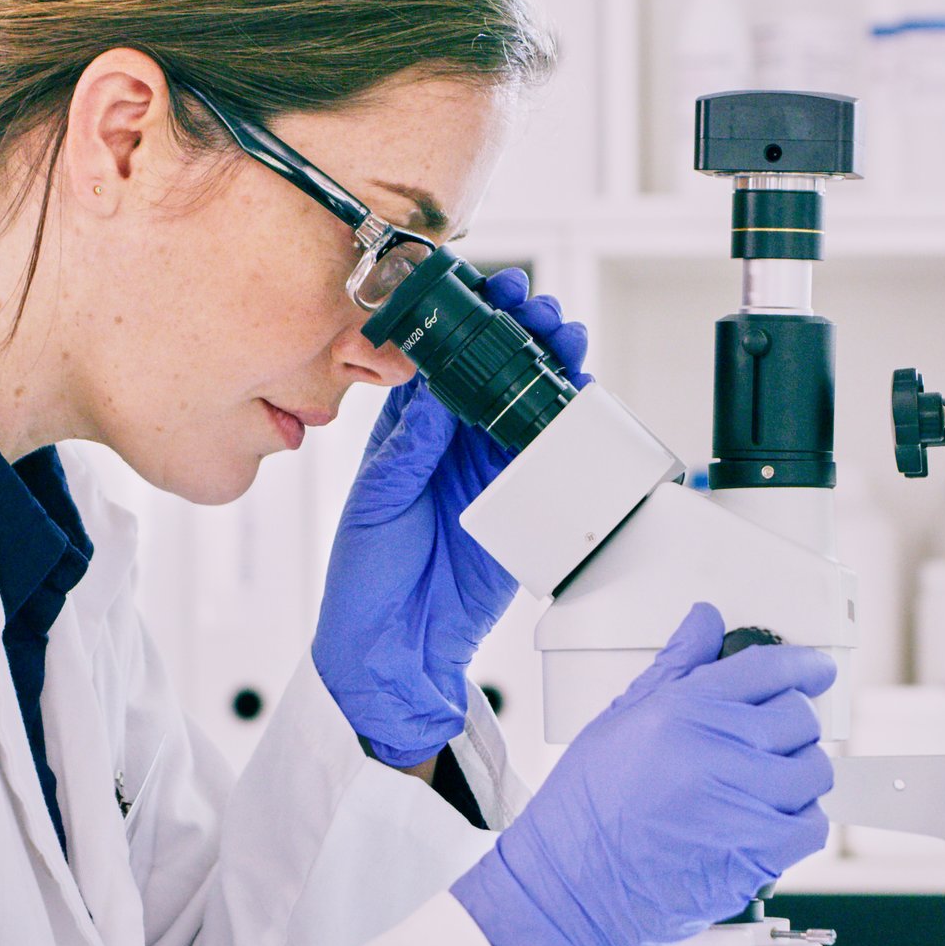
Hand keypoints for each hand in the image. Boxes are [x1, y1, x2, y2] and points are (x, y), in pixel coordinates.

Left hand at [313, 269, 588, 767]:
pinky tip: (578, 391)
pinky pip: (549, 452)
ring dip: (549, 363)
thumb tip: (433, 392)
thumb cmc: (366, 579)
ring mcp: (488, 469)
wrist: (396, 651)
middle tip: (537, 307)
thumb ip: (409, 450)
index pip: (439, 358)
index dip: (463, 321)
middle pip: (493, 369)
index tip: (483, 294)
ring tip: (565, 335)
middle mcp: (450, 442)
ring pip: (528, 400)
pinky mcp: (521, 502)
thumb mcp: (377, 503)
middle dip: (519, 330)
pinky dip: (567, 420)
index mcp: (406, 431)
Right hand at [447, 604, 835, 945]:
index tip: (815, 671)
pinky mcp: (756, 854)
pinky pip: (812, 825)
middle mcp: (717, 751)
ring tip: (764, 783)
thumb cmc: (584, 812)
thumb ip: (674, 668)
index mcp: (683, 710)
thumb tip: (705, 623)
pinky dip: (799, 821)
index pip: (768, 669)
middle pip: (800, 718)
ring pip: (813, 770)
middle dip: (790, 724)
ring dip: (797, 774)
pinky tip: (768, 820)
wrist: (571, 888)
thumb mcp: (618, 720)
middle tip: (767, 740)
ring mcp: (742, 804)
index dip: (803, 666)